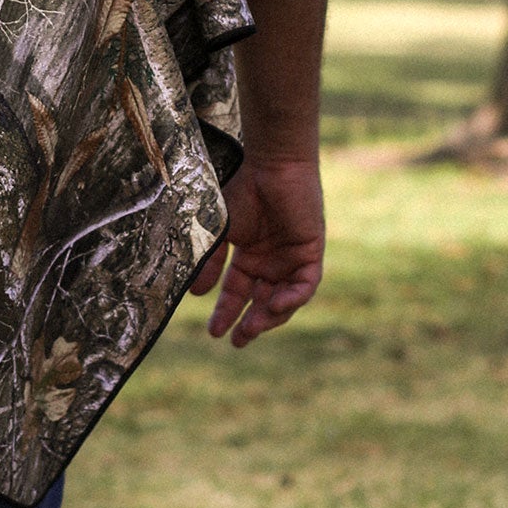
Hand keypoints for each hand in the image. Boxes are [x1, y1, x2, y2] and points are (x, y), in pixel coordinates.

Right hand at [190, 155, 324, 345]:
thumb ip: (212, 263)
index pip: (238, 293)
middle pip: (261, 301)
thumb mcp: (221, 231)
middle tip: (236, 341)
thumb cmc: (244, 190)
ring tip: (252, 329)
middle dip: (250, 323)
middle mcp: (272, 262)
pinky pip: (305, 286)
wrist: (272, 166)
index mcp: (250, 257)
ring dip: (269, 317)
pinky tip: (275, 307)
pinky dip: (292, 299)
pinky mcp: (311, 253)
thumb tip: (196, 295)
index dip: (226, 313)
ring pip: (283, 299)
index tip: (214, 333)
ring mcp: (292, 259)